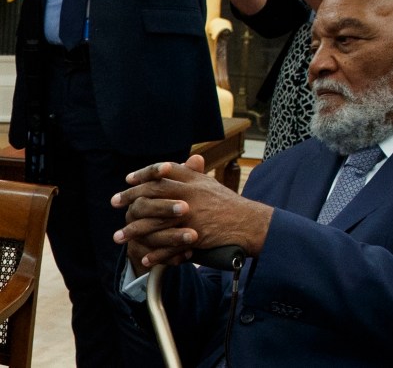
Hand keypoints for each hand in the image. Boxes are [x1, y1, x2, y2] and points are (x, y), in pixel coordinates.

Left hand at [112, 155, 272, 274]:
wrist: (248, 222)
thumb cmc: (229, 203)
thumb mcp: (210, 184)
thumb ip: (192, 174)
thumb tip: (175, 165)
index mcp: (193, 181)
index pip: (161, 172)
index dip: (142, 175)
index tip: (128, 180)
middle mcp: (188, 196)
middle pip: (152, 194)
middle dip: (130, 199)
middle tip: (115, 202)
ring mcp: (190, 216)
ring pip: (154, 223)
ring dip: (134, 231)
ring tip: (119, 237)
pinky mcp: (194, 236)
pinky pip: (169, 246)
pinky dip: (156, 253)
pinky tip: (144, 257)